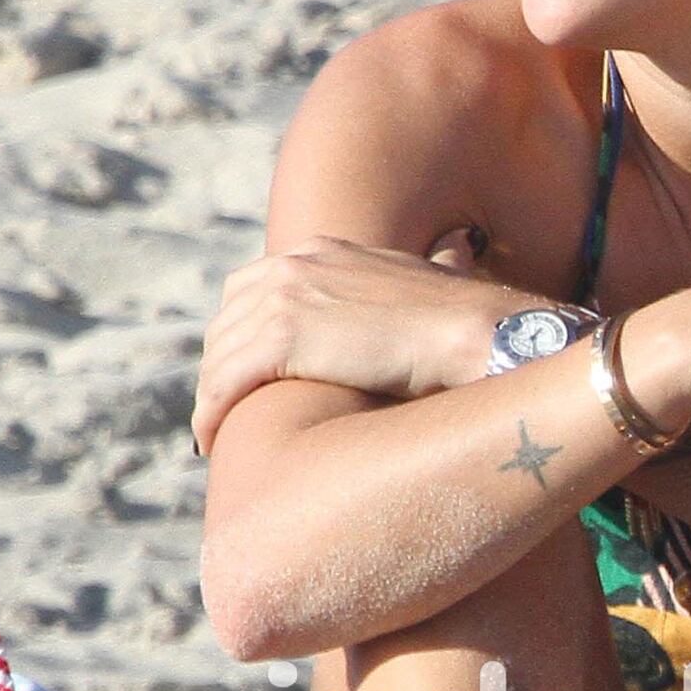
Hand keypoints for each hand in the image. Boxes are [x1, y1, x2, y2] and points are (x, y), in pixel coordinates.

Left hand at [192, 234, 518, 454]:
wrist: (480, 333)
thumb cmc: (468, 323)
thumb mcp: (428, 285)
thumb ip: (406, 285)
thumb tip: (448, 265)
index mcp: (322, 250)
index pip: (252, 286)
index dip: (240, 332)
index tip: (243, 370)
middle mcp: (295, 264)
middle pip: (226, 320)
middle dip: (219, 366)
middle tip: (223, 409)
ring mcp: (285, 298)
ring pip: (219, 355)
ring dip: (212, 396)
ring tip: (214, 434)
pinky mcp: (283, 338)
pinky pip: (224, 382)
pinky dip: (210, 413)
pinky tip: (211, 440)